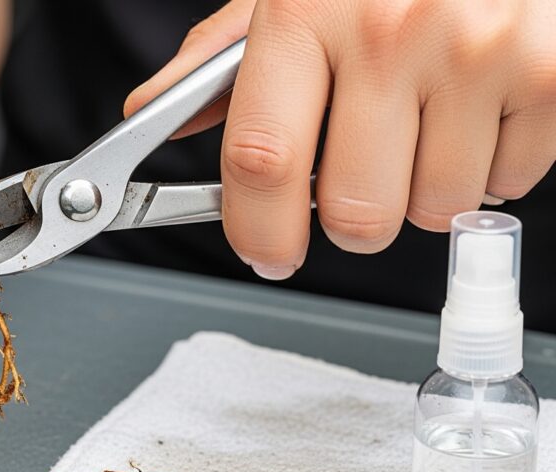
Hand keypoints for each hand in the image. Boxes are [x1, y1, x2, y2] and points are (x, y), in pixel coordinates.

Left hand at [127, 0, 555, 278]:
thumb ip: (222, 57)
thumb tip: (151, 111)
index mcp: (305, 11)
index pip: (263, 158)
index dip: (258, 229)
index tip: (264, 253)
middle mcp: (390, 32)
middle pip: (354, 211)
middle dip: (352, 218)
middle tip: (363, 174)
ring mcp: (478, 53)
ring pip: (434, 211)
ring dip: (424, 189)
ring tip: (431, 117)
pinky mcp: (552, 74)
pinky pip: (506, 185)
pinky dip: (491, 165)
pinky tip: (481, 106)